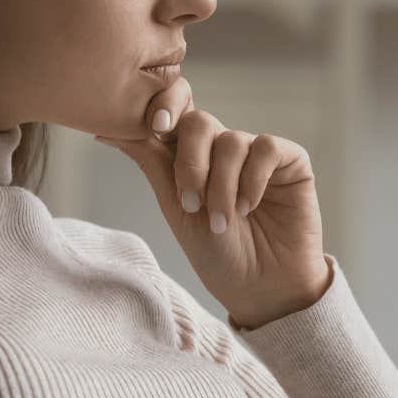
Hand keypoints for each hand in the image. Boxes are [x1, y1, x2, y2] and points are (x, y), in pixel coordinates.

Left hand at [95, 75, 329, 328]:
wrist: (261, 289)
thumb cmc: (218, 254)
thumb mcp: (176, 208)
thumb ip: (151, 163)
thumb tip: (105, 131)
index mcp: (193, 157)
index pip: (176, 113)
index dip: (164, 108)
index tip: (155, 127)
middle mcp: (225, 149)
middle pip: (200, 122)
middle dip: (190, 163)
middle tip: (191, 203)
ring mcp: (258, 154)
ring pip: (231, 141)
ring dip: (222, 187)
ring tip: (224, 222)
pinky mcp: (291, 162)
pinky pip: (267, 148)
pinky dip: (253, 179)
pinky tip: (250, 206)